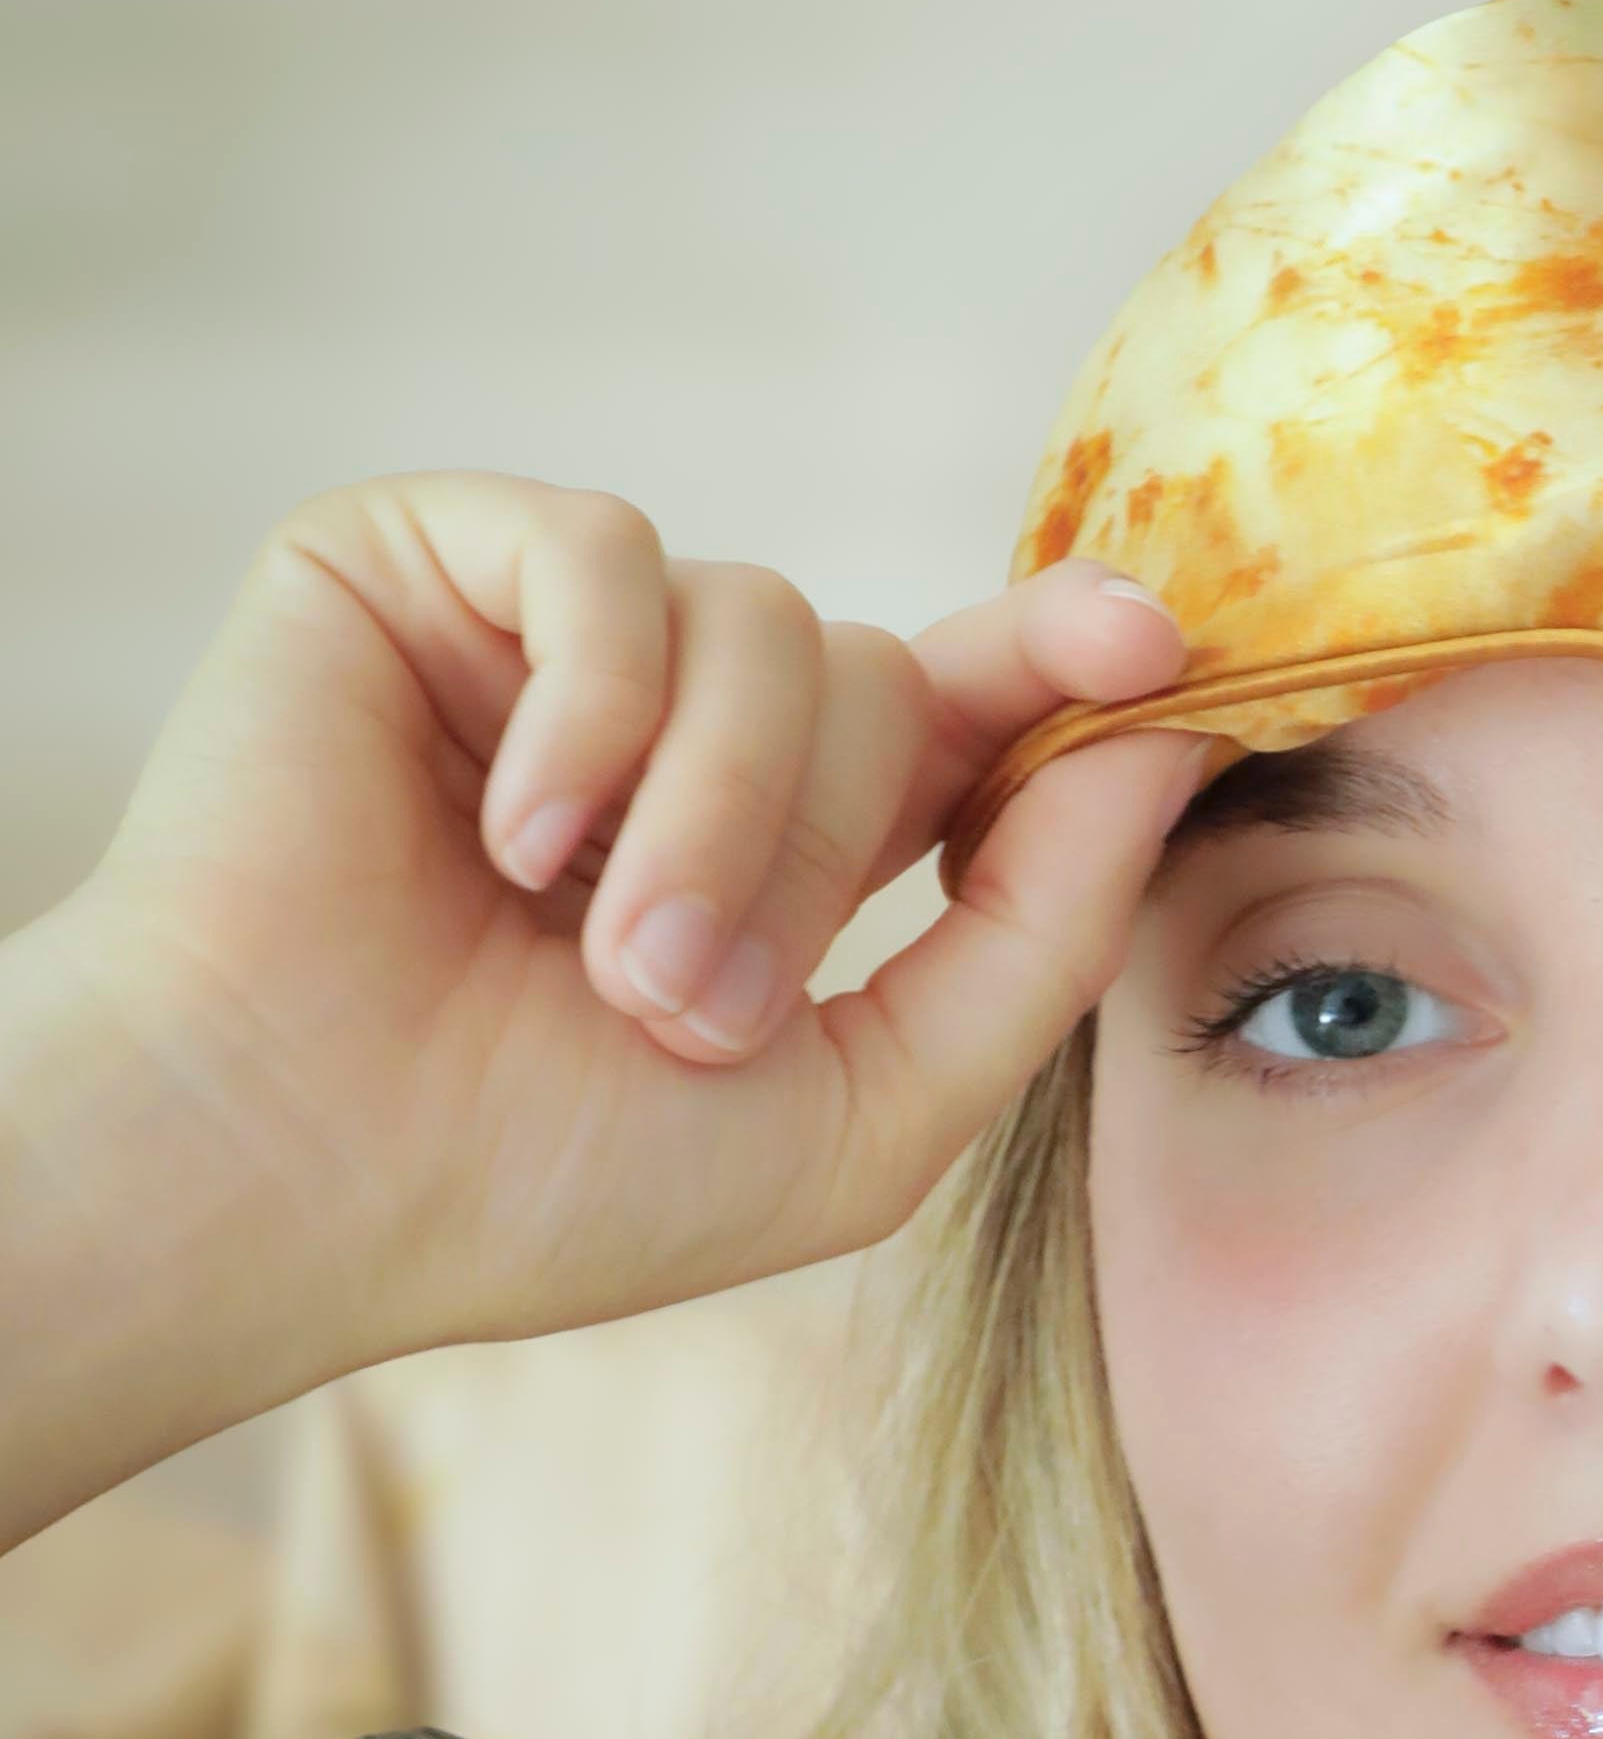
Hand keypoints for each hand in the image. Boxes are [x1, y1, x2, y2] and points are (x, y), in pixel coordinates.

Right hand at [0, 471, 1208, 1526]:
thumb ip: (1042, 939)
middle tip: (686, 1006)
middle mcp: (673, 726)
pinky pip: (607, 555)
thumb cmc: (550, 1183)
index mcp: (778, 845)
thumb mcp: (870, 1112)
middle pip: (877, 675)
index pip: (960, 716)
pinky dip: (589, 712)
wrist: (301, 1175)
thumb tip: (1165, 741)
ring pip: (765, 615)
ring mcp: (547, 638)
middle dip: (816, 853)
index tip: (1154, 648)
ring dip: (711, 813)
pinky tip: (503, 837)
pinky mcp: (421, 563)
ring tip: (601, 959)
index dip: (1065, 667)